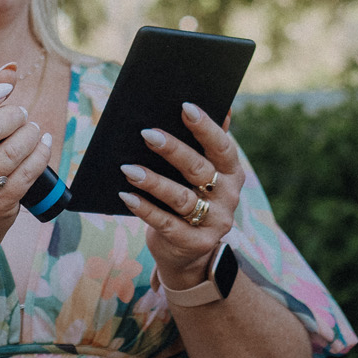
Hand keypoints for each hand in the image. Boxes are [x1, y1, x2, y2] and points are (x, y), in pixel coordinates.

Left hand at [116, 103, 243, 288]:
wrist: (190, 251)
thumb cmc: (192, 198)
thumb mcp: (204, 173)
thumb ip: (209, 144)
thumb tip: (223, 109)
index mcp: (231, 173)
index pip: (222, 146)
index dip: (205, 127)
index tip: (185, 107)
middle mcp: (228, 197)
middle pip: (199, 170)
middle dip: (173, 150)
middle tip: (147, 133)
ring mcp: (213, 222)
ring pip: (181, 198)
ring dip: (153, 182)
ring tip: (128, 168)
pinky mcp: (194, 242)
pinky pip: (166, 223)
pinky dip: (144, 209)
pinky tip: (126, 195)